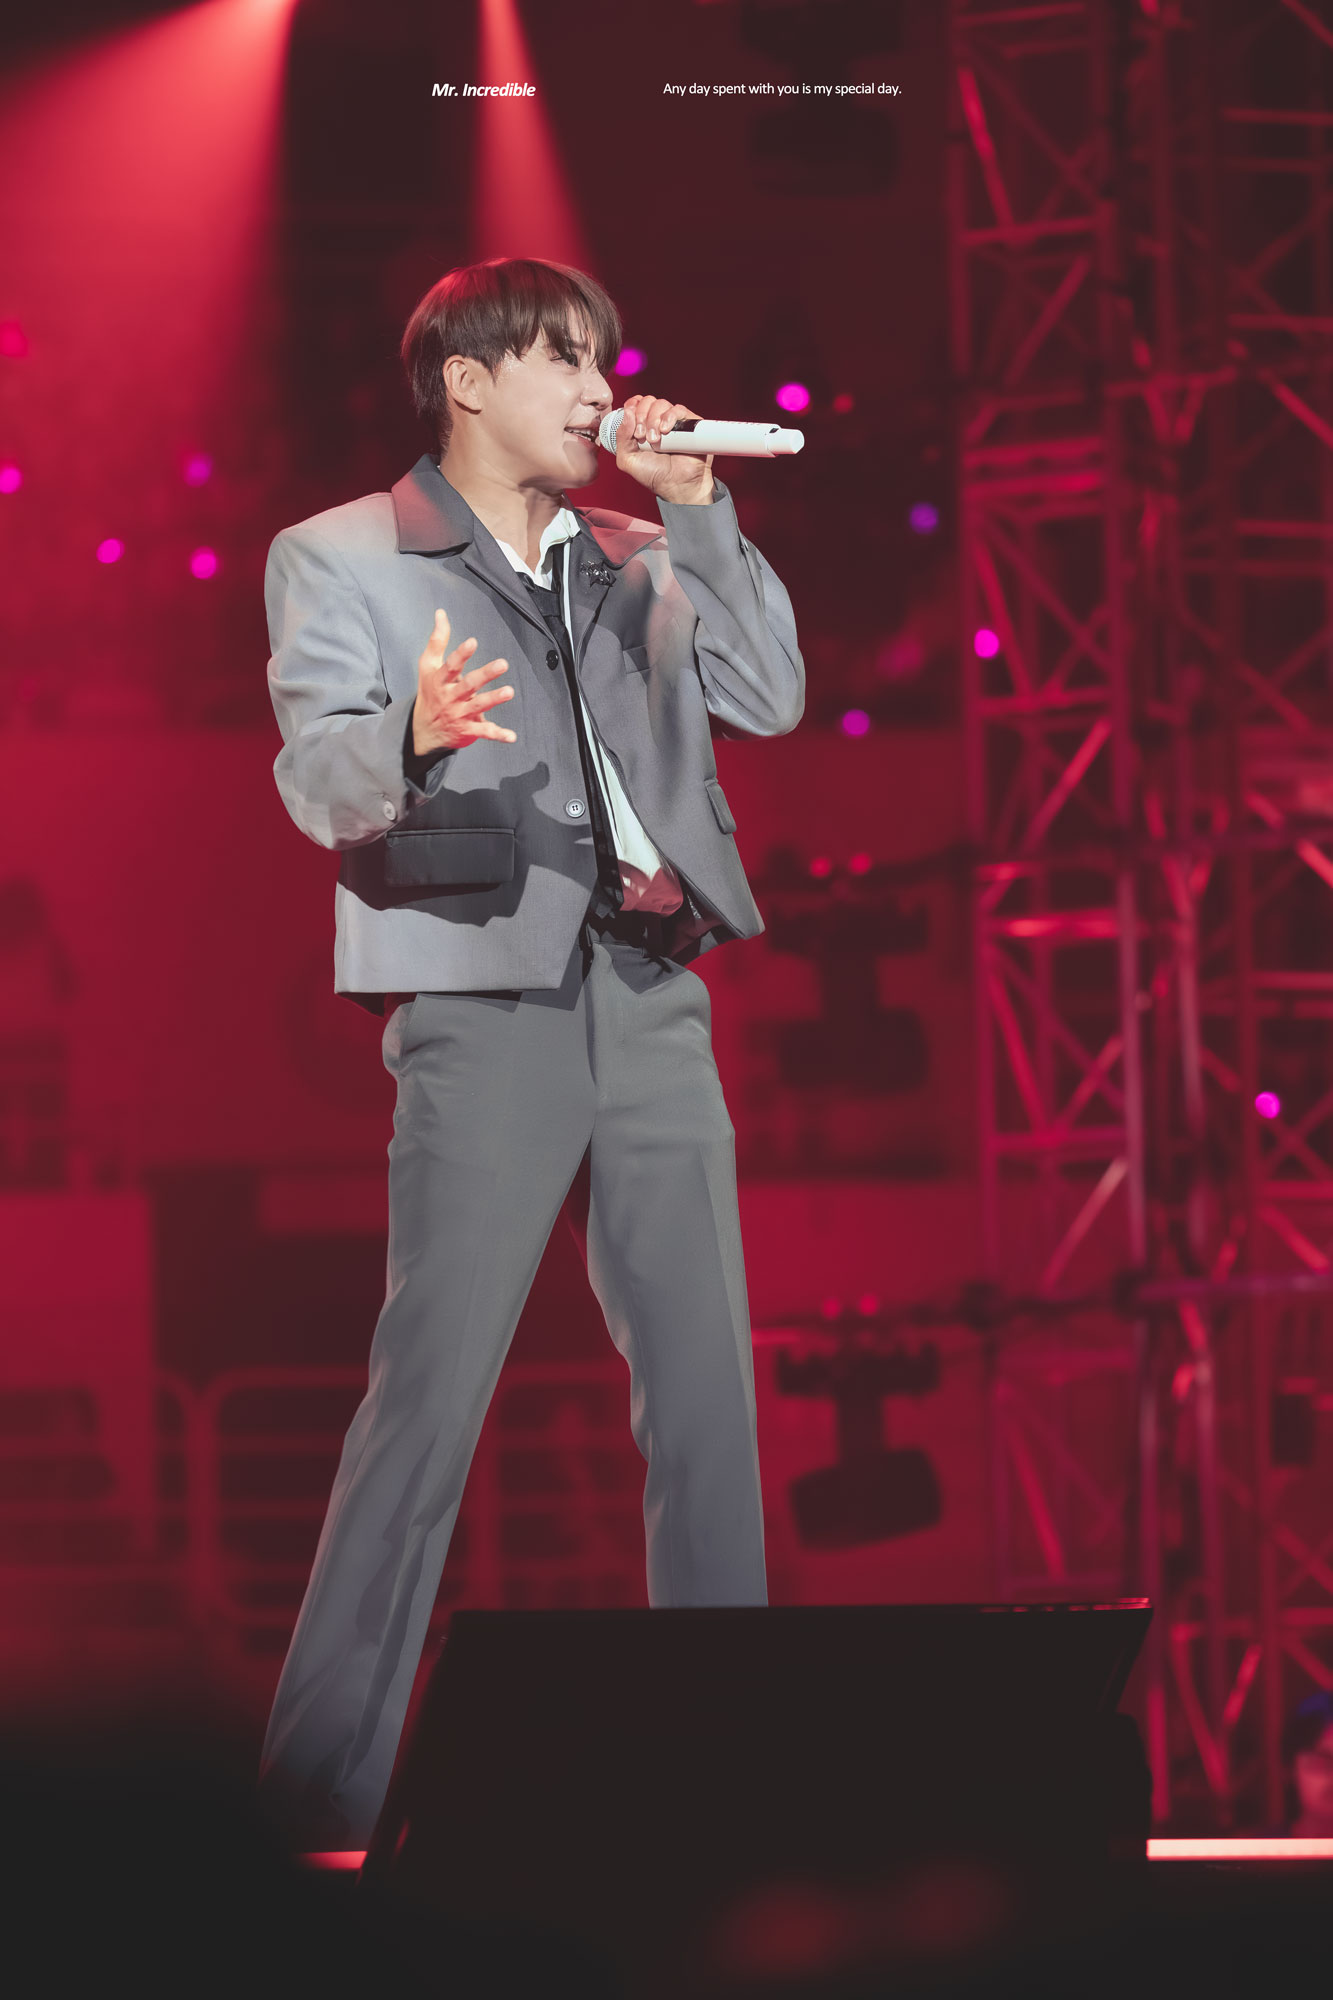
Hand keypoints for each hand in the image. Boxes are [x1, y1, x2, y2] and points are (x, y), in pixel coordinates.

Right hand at [413, 608, 516, 753]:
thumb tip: (441, 613)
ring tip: (509, 691)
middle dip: (485, 675)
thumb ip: (438, 640)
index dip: (461, 654)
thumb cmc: (430, 691)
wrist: (422, 730)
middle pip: (468, 684)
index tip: (473, 642)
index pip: (451, 666)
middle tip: (503, 663)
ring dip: (494, 699)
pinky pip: (484, 732)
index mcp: (440, 680)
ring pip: (478, 706)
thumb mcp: (428, 665)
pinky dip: (498, 735)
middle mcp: (450, 697)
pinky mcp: (467, 730)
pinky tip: (512, 736)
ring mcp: (459, 714)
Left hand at [614, 394, 714, 503]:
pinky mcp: (689, 424)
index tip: (631, 424)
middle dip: (641, 416)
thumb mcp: (628, 460)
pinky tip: (665, 431)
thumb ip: (621, 438)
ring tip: (654, 440)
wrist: (676, 486)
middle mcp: (658, 421)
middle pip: (647, 401)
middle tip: (642, 437)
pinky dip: (669, 416)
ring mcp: (674, 422)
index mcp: (642, 426)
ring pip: (661, 404)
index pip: (635, 404)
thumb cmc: (655, 475)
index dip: (631, 407)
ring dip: (653, 419)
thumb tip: (627, 413)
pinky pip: (679, 409)